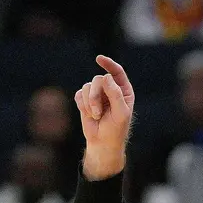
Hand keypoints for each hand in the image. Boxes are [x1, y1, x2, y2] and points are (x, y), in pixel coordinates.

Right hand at [76, 55, 134, 178]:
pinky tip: (89, 115)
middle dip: (95, 96)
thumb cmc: (115, 130)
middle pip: (98, 79)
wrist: (103, 143)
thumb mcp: (120, 113)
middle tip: (98, 112)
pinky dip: (82, 105)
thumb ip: (115, 94)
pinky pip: (79, 94)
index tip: (98, 59)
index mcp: (123, 90)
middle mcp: (110, 89)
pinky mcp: (85, 99)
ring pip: (87, 86)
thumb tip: (106, 76)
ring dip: (89, 103)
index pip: (116, 71)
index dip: (108, 64)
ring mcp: (97, 93)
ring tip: (96, 116)